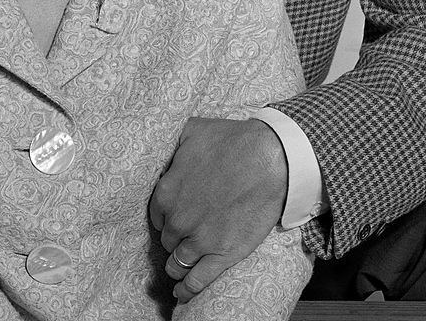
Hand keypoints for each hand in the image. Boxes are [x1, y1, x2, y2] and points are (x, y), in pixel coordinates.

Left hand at [150, 117, 287, 303]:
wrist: (269, 159)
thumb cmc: (232, 142)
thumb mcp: (192, 130)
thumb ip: (171, 144)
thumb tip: (163, 149)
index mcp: (166, 192)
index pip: (156, 215)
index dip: (166, 216)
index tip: (175, 215)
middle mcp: (178, 220)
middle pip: (167, 239)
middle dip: (175, 236)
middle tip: (186, 232)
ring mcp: (200, 240)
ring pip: (177, 263)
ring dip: (177, 264)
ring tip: (180, 267)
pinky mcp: (223, 255)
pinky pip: (197, 282)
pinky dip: (187, 290)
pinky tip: (182, 294)